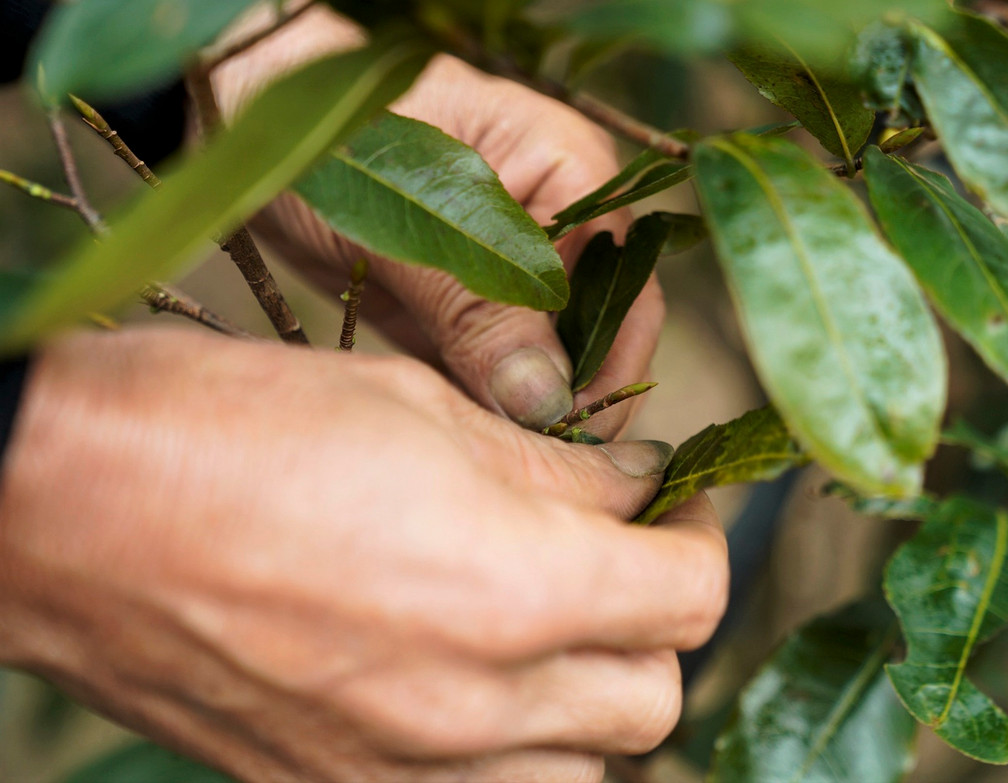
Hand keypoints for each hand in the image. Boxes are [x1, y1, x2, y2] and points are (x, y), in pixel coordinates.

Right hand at [0, 329, 725, 781]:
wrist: (65, 508)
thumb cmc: (232, 429)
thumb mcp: (421, 409)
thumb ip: (555, 468)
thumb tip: (635, 485)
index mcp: (509, 589)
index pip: (690, 597)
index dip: (696, 538)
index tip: (667, 507)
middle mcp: (472, 706)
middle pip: (652, 699)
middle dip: (651, 621)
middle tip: (610, 554)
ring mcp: (403, 770)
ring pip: (580, 771)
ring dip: (586, 699)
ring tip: (538, 623)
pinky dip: (504, 748)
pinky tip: (461, 679)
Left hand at [213, 10, 663, 437]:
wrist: (244, 119)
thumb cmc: (332, 138)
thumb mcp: (408, 224)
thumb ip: (479, 310)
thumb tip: (547, 398)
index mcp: (569, 175)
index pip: (626, 287)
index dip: (612, 365)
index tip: (575, 430)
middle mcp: (552, 227)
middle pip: (595, 332)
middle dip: (570, 397)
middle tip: (532, 462)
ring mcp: (505, 273)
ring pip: (544, 360)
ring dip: (522, 411)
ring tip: (493, 458)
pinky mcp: (459, 309)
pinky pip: (488, 371)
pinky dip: (477, 406)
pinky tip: (460, 438)